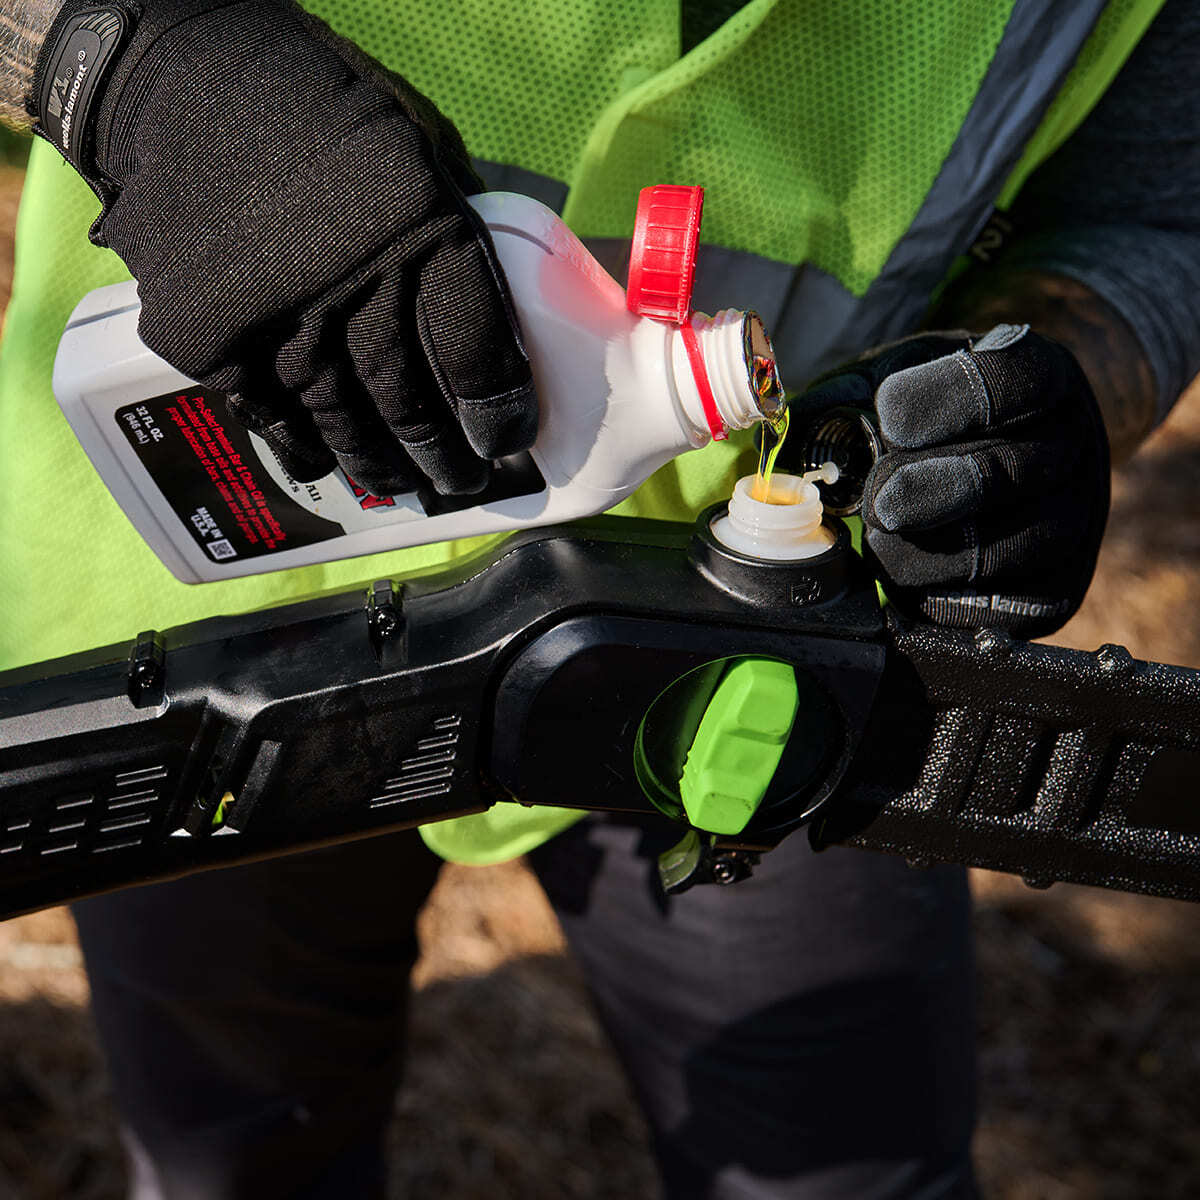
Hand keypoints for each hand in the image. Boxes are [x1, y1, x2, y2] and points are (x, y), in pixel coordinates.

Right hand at [32, 0, 535, 495]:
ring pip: (343, 421)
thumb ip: (450, 227)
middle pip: (410, 401)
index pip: (476, 352)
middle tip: (460, 482)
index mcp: (421, 229)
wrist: (168, 80)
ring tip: (403, 487)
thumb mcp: (413, 145)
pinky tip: (323, 465)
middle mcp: (354, 283)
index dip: (497, 411)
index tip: (507, 441)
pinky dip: (299, 447)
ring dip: (377, 464)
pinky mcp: (208, 339)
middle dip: (441, 454)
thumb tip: (490, 306)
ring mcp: (276, 318)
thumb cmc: (309, 105)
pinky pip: (267, 416)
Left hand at [791, 325, 1109, 636]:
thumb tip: (789, 440)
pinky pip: (1005, 608)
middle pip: (1008, 473)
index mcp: (1041, 379)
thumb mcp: (896, 381)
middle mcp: (1073, 448)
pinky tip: (910, 578)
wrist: (999, 457)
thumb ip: (849, 401)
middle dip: (930, 490)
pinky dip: (946, 599)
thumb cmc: (934, 417)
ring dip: (930, 554)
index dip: (947, 401)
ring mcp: (1074, 522)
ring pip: (1007, 550)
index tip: (889, 419)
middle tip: (880, 504)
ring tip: (884, 543)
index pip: (1013, 380)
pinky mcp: (1057, 590)